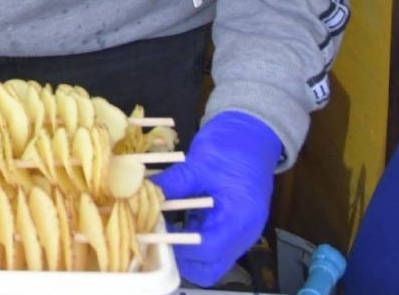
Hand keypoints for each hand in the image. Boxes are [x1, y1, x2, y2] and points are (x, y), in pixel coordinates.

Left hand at [151, 110, 280, 286]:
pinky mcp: (233, 225)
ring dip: (184, 248)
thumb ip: (174, 183)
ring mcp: (240, 232)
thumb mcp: (199, 162)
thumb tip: (145, 194)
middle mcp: (244, 233)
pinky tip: (172, 220)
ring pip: (209, 258)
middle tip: (156, 236)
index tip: (153, 234)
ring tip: (159, 228)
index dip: (177, 246)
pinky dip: (191, 237)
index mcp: (240, 218)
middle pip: (210, 266)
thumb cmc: (232, 144)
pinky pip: (210, 243)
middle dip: (180, 257)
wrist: (254, 132)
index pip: (206, 250)